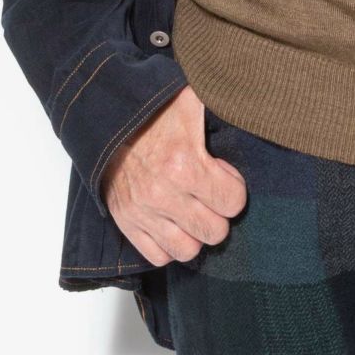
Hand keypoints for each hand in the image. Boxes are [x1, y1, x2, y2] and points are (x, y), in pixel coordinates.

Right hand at [101, 88, 247, 265]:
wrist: (106, 117)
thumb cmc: (153, 109)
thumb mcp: (192, 99)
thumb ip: (222, 103)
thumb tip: (248, 104)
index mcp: (185, 164)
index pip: (233, 202)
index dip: (234, 188)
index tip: (223, 175)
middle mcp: (164, 194)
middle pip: (215, 232)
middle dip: (219, 214)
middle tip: (210, 196)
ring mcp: (143, 212)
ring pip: (188, 250)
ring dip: (195, 234)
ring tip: (193, 213)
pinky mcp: (126, 222)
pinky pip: (157, 255)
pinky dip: (169, 245)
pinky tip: (173, 224)